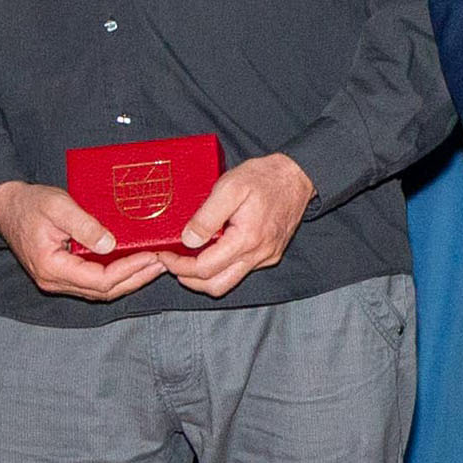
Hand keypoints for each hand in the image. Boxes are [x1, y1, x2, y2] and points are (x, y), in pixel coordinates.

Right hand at [0, 181, 153, 301]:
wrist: (6, 205)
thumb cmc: (30, 203)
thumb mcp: (59, 207)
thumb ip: (85, 226)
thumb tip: (112, 246)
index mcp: (52, 267)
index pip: (99, 280)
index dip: (129, 270)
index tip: (151, 256)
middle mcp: (54, 281)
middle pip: (104, 291)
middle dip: (135, 279)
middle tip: (162, 264)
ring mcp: (57, 281)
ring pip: (100, 291)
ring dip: (129, 280)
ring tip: (154, 265)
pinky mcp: (62, 275)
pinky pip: (93, 283)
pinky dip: (116, 276)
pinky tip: (133, 265)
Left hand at [152, 153, 315, 297]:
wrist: (297, 177)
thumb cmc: (264, 178)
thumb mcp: (230, 187)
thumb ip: (207, 216)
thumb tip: (188, 240)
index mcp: (246, 239)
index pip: (205, 268)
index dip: (179, 265)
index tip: (165, 254)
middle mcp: (258, 255)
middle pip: (215, 285)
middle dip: (188, 279)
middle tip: (172, 262)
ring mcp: (265, 258)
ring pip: (228, 282)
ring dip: (204, 277)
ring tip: (187, 259)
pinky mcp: (269, 255)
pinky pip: (240, 271)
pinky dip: (221, 267)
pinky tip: (211, 250)